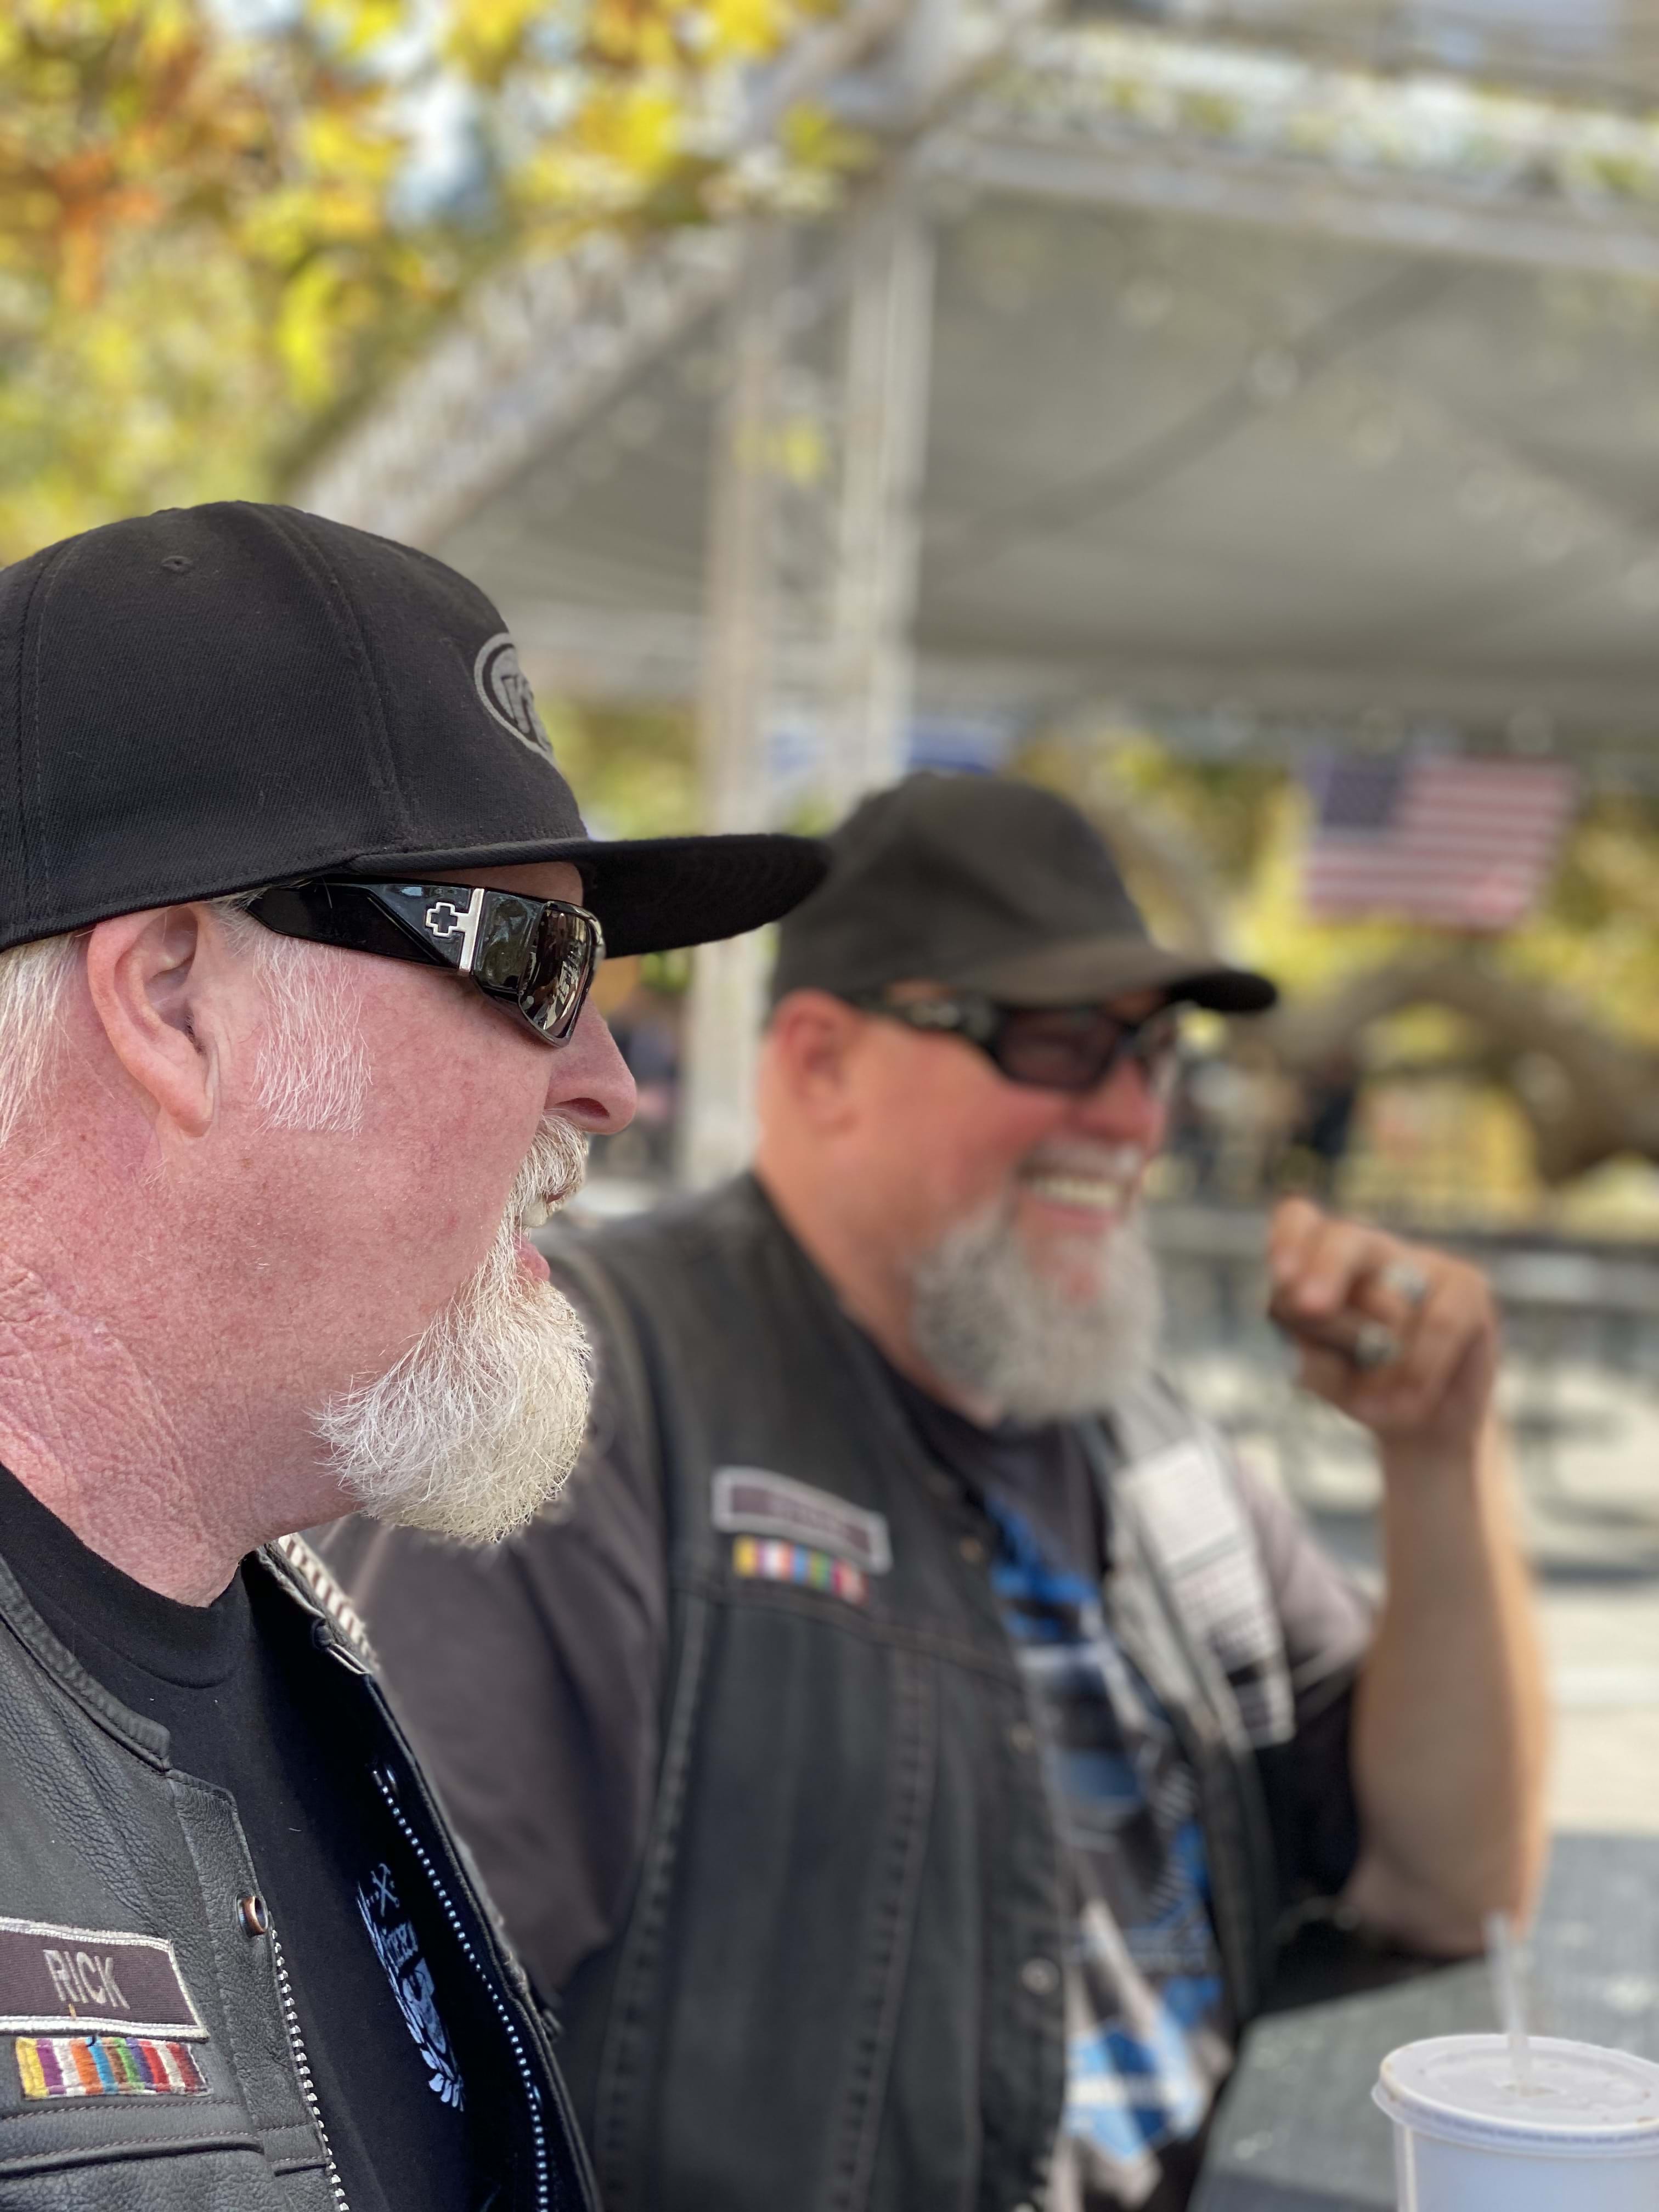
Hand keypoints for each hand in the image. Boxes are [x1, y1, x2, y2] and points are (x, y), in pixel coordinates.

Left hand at [1266, 1197, 1499, 1460]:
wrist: (1429, 1423)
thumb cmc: (1364, 1387)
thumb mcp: (1330, 1380)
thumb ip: (1312, 1361)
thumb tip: (1296, 1353)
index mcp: (1319, 1261)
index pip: (1300, 1221)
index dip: (1289, 1239)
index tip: (1281, 1278)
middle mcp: (1369, 1249)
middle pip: (1345, 1238)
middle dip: (1325, 1269)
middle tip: (1309, 1307)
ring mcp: (1421, 1261)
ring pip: (1390, 1303)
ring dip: (1379, 1365)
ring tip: (1378, 1404)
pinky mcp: (1466, 1284)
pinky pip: (1438, 1324)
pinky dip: (1419, 1370)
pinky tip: (1410, 1401)